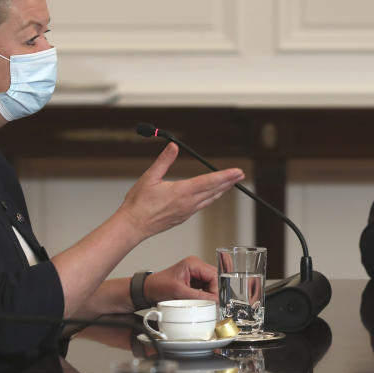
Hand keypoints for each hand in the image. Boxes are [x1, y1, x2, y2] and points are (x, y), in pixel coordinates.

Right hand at [120, 143, 243, 237]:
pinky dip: (211, 198)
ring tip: (230, 183)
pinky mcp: (183, 217)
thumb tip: (173, 147)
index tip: (237, 171)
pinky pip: (202, 206)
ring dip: (222, 190)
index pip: (209, 181)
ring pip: (210, 199)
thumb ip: (164, 161)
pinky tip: (212, 195)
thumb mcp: (150, 177)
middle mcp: (188, 203)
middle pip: (214, 190)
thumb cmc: (139, 203)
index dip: (225, 176)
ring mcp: (187, 212)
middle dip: (229, 182)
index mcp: (182, 192)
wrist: (133, 225)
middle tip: (240, 175)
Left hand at [145, 255, 218, 302]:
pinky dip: (205, 295)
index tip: (215, 300)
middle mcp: (196, 266)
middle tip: (213, 303)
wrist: (148, 289)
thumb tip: (214, 300)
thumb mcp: (179, 292)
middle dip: (214, 291)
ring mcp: (195, 273)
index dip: (216, 289)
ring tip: (206, 302)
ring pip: (211, 284)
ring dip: (210, 294)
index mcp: (193, 263)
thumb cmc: (159, 286)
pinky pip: (205, 288)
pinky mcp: (193, 280)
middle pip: (214, 278)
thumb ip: (198, 296)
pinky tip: (202, 301)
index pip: (214, 275)